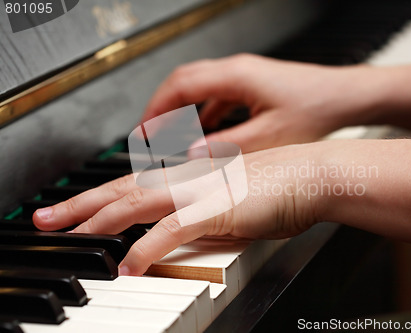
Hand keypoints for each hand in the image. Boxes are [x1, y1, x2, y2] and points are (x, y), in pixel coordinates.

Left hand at [32, 144, 324, 275]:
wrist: (311, 174)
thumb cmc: (280, 186)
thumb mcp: (232, 201)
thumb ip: (203, 214)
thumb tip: (182, 231)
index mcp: (190, 177)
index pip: (132, 185)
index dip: (98, 196)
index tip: (73, 208)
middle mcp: (187, 180)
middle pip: (120, 190)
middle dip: (78, 205)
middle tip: (44, 218)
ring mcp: (199, 193)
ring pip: (134, 203)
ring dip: (96, 220)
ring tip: (64, 234)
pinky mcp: (216, 210)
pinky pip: (171, 231)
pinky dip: (145, 249)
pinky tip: (127, 265)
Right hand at [142, 54, 378, 152]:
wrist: (346, 97)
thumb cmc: (315, 110)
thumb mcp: (268, 136)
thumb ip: (226, 146)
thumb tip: (193, 154)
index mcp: (234, 76)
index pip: (179, 88)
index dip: (156, 110)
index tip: (142, 131)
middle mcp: (236, 70)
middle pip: (184, 83)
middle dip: (162, 109)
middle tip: (148, 134)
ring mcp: (245, 76)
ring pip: (201, 89)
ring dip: (183, 111)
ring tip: (171, 137)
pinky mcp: (254, 85)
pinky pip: (219, 95)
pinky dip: (205, 113)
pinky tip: (206, 132)